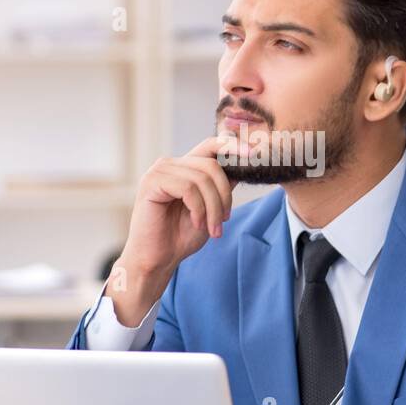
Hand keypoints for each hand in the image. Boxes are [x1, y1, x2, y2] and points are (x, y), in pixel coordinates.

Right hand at [106, 135, 234, 324]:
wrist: (157, 260)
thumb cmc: (180, 236)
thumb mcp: (211, 209)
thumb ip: (222, 187)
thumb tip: (243, 168)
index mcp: (183, 167)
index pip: (210, 145)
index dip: (232, 146)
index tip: (253, 154)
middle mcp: (170, 164)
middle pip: (211, 165)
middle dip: (224, 195)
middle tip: (224, 220)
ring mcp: (159, 172)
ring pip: (201, 178)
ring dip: (212, 207)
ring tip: (211, 228)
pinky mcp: (152, 183)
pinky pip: (187, 188)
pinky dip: (198, 208)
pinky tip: (196, 223)